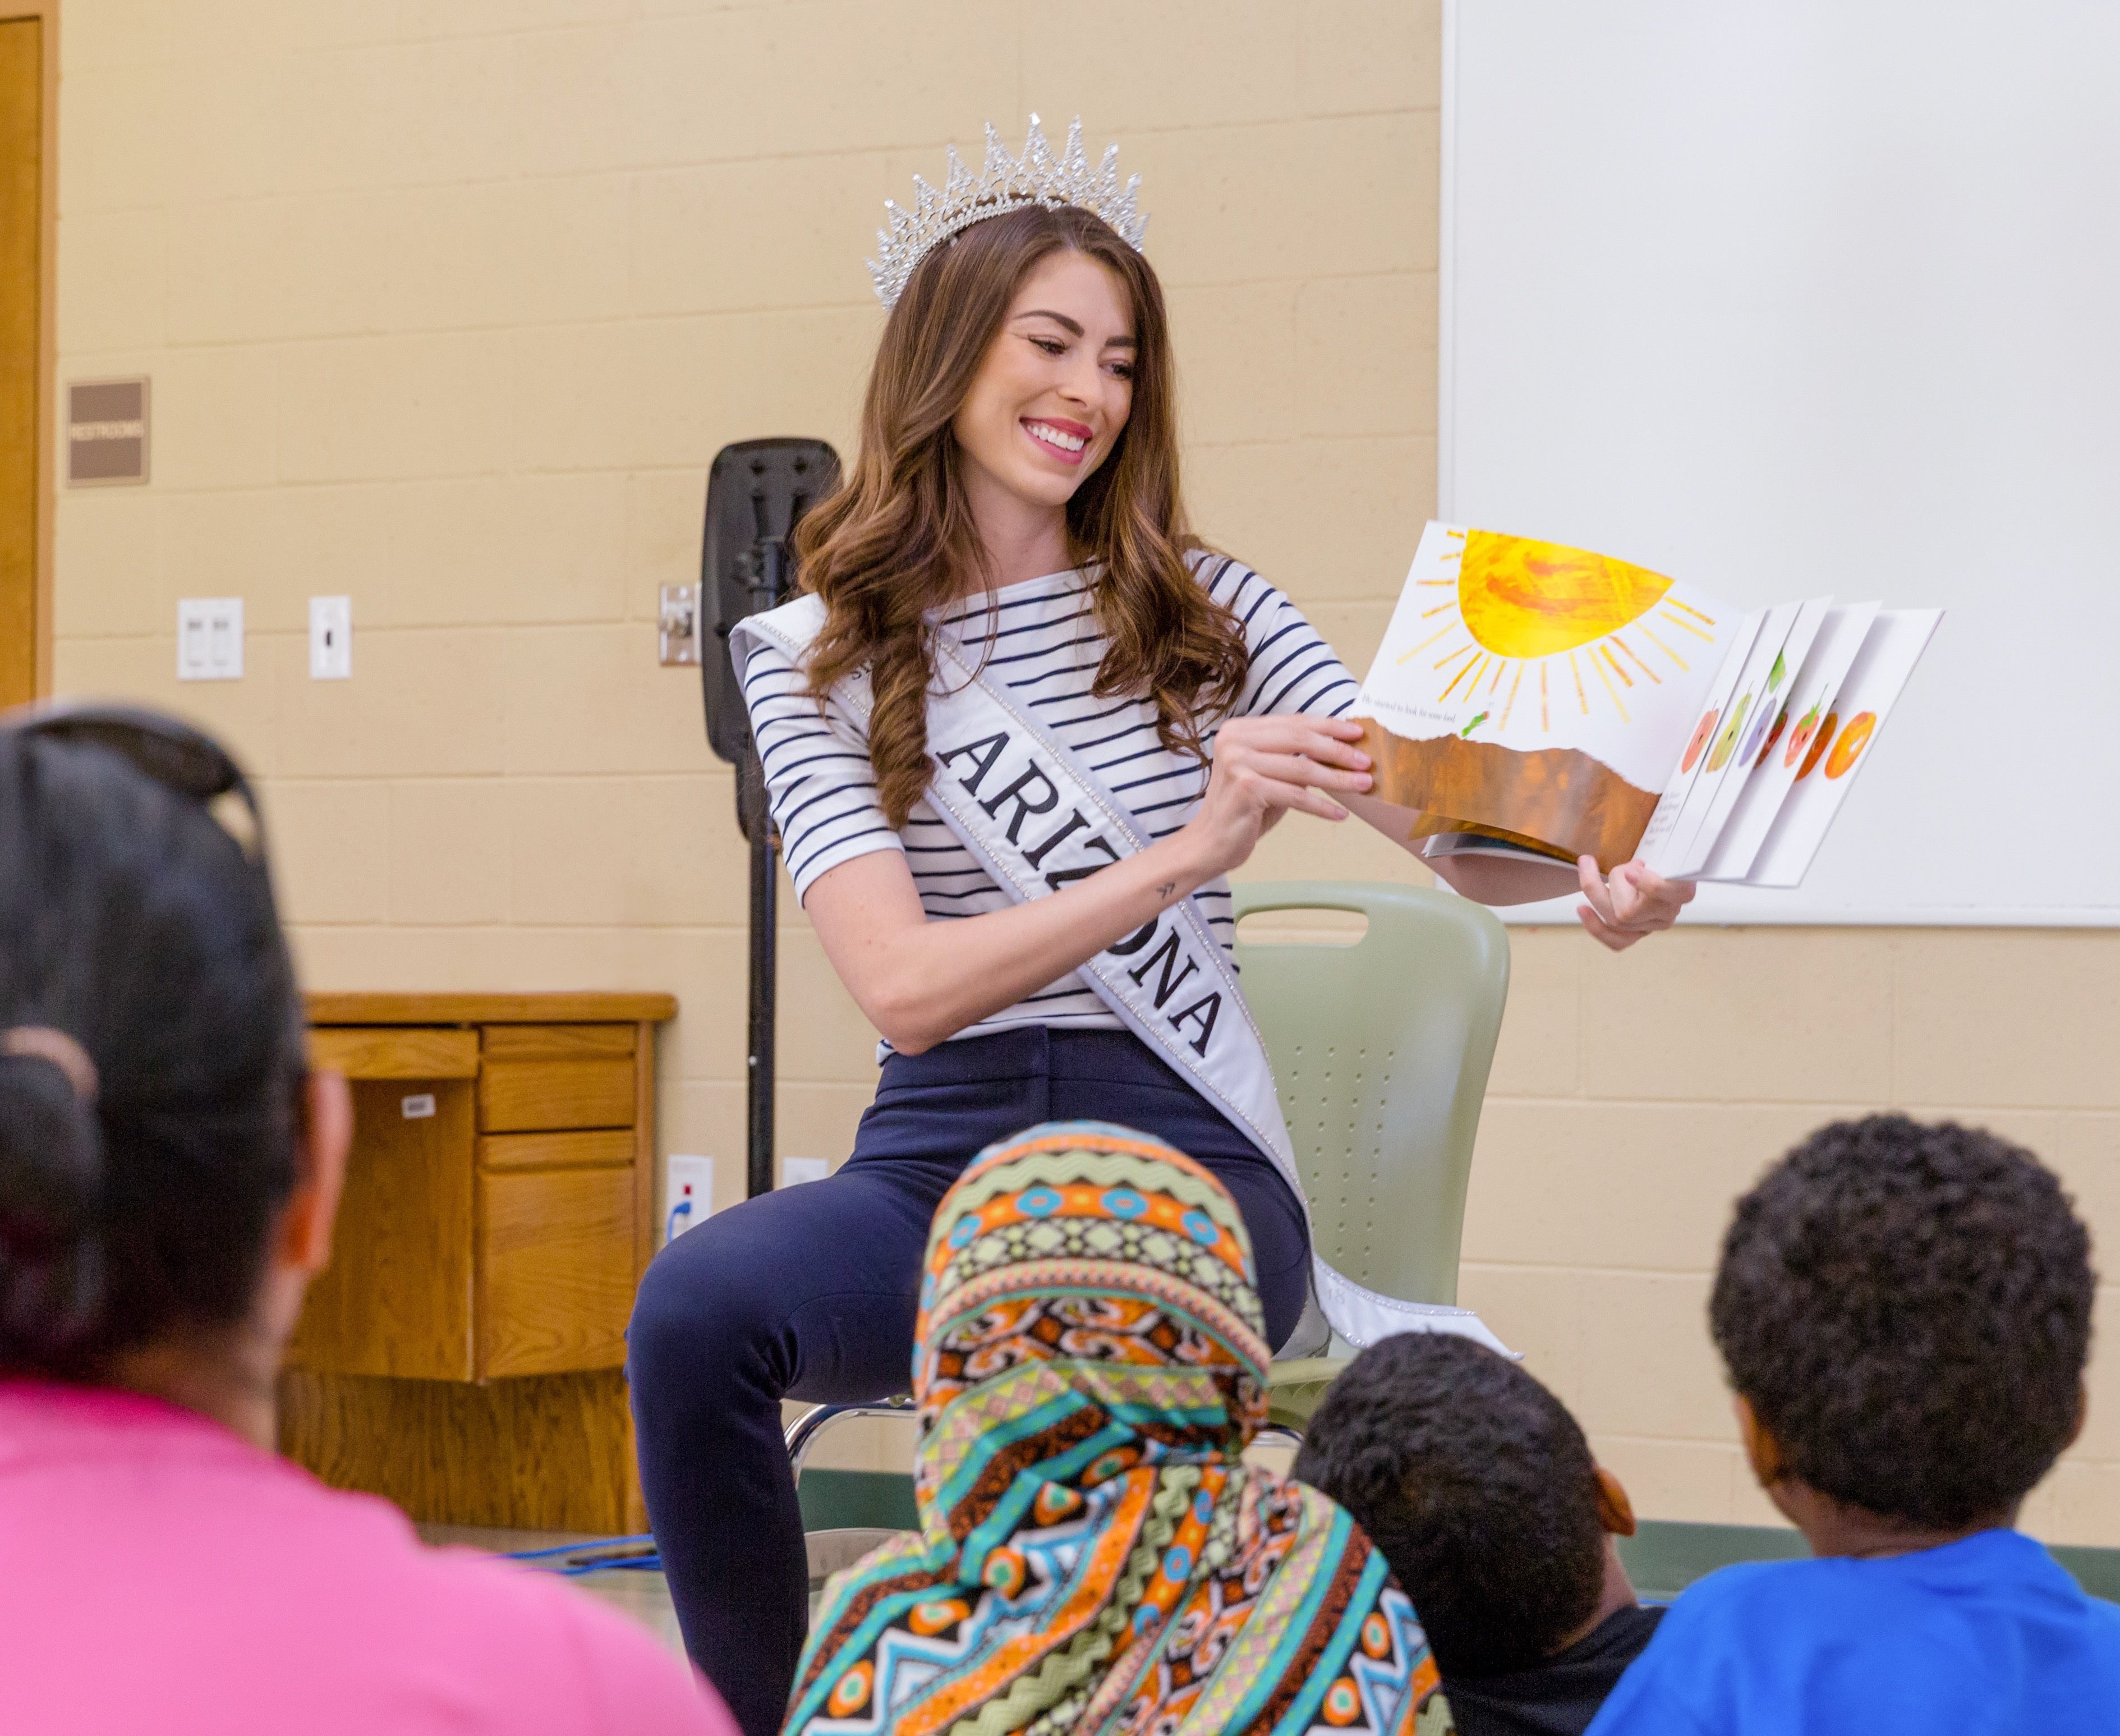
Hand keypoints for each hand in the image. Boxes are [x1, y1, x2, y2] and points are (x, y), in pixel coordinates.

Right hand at [1181, 715, 1371, 877]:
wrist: (1209, 843)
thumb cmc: (1244, 810)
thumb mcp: (1268, 775)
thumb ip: (1293, 758)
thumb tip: (1341, 750)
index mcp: (1240, 730)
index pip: (1293, 722)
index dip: (1329, 727)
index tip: (1358, 732)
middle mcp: (1234, 740)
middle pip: (1300, 740)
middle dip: (1338, 751)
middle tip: (1366, 761)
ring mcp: (1237, 763)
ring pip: (1302, 769)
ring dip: (1338, 778)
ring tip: (1363, 785)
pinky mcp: (1246, 788)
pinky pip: (1296, 796)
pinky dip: (1321, 806)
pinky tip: (1340, 814)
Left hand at [1576, 856, 1694, 950]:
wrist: (1670, 866)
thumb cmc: (1666, 855)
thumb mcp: (1666, 847)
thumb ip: (1659, 851)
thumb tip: (1632, 869)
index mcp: (1683, 890)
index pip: (1673, 894)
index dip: (1650, 885)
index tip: (1631, 871)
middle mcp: (1667, 913)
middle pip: (1628, 911)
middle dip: (1611, 882)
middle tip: (1594, 862)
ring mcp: (1652, 925)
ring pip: (1616, 921)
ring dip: (1598, 893)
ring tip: (1595, 870)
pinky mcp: (1639, 933)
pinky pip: (1616, 941)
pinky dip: (1596, 927)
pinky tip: (1582, 909)